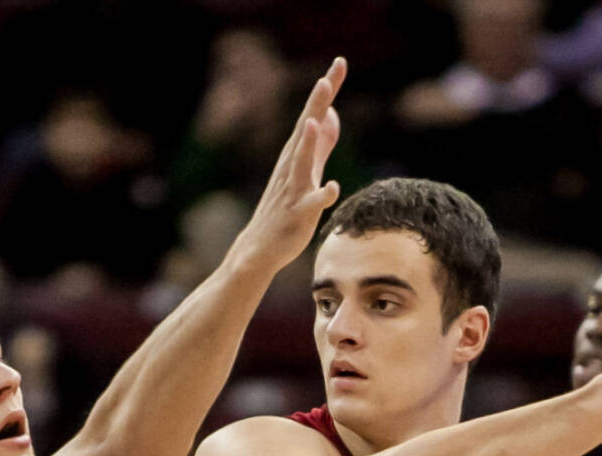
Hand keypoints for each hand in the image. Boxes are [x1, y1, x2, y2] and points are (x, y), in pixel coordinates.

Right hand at [229, 58, 344, 280]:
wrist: (261, 247)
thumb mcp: (307, 170)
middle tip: (325, 78)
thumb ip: (320, 144)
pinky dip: (321, 195)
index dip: (327, 90)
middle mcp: (292, 167)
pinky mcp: (297, 215)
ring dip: (308, 142)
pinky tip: (332, 188)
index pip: (313, 114)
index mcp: (297, 154)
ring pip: (301, 163)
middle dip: (316, 105)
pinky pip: (310, 204)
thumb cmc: (286, 208)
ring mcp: (293, 190)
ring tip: (314, 120)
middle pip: (305, 130)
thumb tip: (330, 115)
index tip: (340, 62)